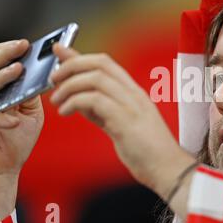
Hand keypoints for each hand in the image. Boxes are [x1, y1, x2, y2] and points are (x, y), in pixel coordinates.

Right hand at [0, 40, 43, 222]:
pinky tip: (13, 121)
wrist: (3, 170)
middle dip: (4, 54)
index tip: (26, 43)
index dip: (9, 51)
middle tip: (21, 46)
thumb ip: (32, 94)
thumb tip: (43, 73)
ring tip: (17, 70)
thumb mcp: (31, 113)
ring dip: (0, 77)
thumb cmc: (16, 140)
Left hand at [50, 44, 194, 200]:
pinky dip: (74, 102)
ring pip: (96, 78)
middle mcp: (134, 94)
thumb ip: (102, 110)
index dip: (80, 56)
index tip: (60, 52)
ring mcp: (132, 105)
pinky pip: (95, 100)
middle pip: (100, 63)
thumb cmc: (147, 151)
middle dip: (71, 65)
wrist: (169, 170)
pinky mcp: (125, 120)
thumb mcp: (120, 125)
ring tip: (57, 101)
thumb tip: (79, 100)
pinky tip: (65, 112)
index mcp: (134, 93)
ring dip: (70, 86)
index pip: (106, 64)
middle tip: (53, 78)